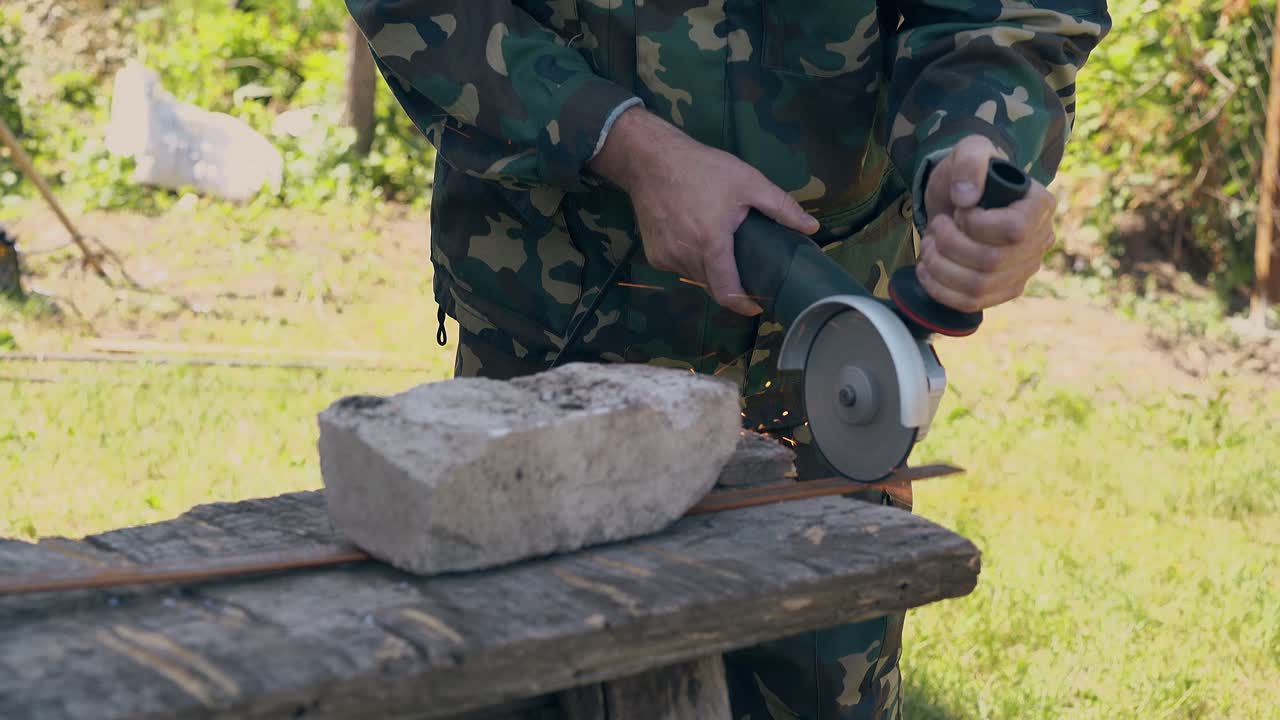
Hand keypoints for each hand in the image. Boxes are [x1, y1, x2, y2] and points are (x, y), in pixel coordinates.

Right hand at [588, 108, 818, 315]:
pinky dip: (691, 261)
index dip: (744, 305)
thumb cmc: (702, 168)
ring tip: (720, 248)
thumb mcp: (748, 181)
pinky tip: (695, 239)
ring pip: (695, 277)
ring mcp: (666, 258)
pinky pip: (679, 267)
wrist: (649, 160)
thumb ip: (781, 207)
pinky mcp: (653, 255)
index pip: (727, 292)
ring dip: (710, 271)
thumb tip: (813, 227)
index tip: (758, 306)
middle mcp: (685, 257)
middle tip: (745, 268)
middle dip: (730, 283)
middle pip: (712, 286)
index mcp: (711, 244)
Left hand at [919, 135, 1055, 312]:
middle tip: (936, 227)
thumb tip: (966, 198)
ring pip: (978, 286)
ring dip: (941, 267)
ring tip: (929, 246)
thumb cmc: (969, 173)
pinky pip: (972, 303)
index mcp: (1040, 206)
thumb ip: (970, 162)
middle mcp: (1039, 241)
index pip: (1015, 229)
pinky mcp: (1002, 290)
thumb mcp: (969, 151)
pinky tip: (927, 269)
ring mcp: (1023, 270)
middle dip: (950, 245)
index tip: (961, 210)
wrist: (960, 198)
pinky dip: (940, 289)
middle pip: (992, 262)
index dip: (977, 224)